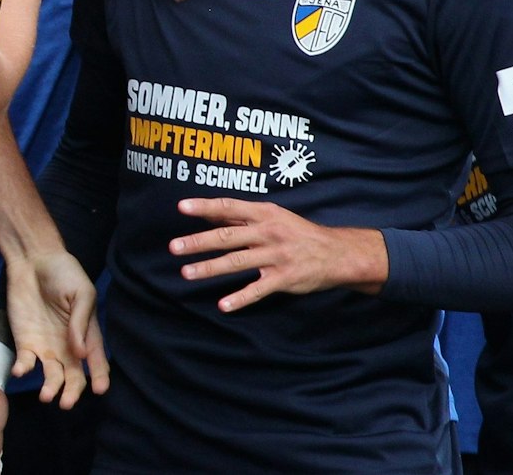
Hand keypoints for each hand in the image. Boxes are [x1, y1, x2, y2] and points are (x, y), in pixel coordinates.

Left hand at [3, 247, 108, 407]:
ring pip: (51, 376)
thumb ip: (81, 323)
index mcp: (87, 335)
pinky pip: (25, 362)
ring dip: (49, 388)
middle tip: (66, 403)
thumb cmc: (64, 273)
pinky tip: (21, 370)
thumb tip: (80, 354)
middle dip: (72, 392)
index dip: (99, 377)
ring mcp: (46, 347)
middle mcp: (68, 347)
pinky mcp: (25, 342)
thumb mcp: (81, 293)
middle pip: (73, 377)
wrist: (34, 260)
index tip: (99, 390)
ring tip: (46, 396)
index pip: (96, 362)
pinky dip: (23, 369)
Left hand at [171, 198, 388, 312]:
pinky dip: (240, 298)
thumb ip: (242, 217)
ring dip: (210, 268)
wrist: (337, 253)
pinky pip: (258, 290)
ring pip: (237, 262)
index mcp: (264, 214)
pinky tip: (223, 305)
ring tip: (187, 273)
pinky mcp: (284, 279)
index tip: (181, 207)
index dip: (204, 206)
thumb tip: (210, 212)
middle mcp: (268, 233)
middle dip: (199, 241)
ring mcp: (276, 256)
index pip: (229, 207)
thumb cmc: (299, 233)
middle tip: (174, 247)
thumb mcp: (274, 217)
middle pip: (228, 236)